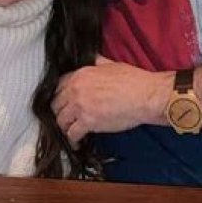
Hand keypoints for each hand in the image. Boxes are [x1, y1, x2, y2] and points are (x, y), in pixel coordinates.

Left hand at [52, 56, 171, 146]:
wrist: (145, 96)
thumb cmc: (133, 81)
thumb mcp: (111, 64)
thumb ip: (97, 63)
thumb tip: (93, 59)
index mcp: (81, 74)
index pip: (58, 86)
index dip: (60, 96)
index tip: (63, 103)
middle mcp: (76, 89)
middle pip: (56, 104)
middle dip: (60, 112)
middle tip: (65, 118)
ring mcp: (80, 106)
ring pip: (61, 120)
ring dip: (65, 127)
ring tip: (69, 131)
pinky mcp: (88, 122)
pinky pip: (72, 133)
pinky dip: (73, 140)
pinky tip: (76, 143)